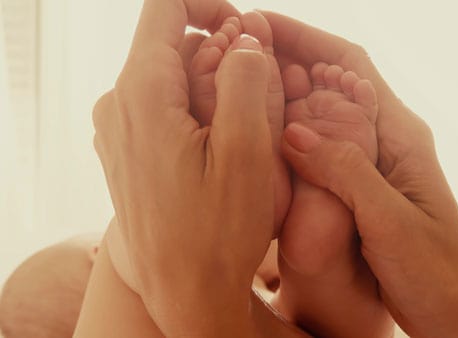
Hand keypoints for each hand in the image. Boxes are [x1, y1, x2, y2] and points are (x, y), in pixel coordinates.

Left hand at [93, 1, 275, 335]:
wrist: (184, 293)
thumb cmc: (217, 231)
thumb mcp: (246, 152)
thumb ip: (246, 81)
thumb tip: (244, 43)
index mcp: (142, 94)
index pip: (166, 8)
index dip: (210, 6)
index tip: (246, 33)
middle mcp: (118, 105)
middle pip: (171, 46)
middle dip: (221, 55)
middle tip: (264, 91)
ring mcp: (119, 131)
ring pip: (172, 80)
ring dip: (213, 88)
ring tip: (248, 128)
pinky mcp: (128, 153)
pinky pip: (163, 111)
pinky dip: (198, 113)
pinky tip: (224, 149)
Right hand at [264, 12, 457, 336]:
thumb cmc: (436, 270)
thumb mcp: (392, 221)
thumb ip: (346, 172)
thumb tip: (292, 131)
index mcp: (399, 133)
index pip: (349, 63)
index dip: (305, 38)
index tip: (259, 24)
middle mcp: (385, 137)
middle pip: (332, 77)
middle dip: (287, 56)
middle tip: (237, 49)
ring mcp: (372, 160)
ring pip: (322, 109)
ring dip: (284, 90)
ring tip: (239, 82)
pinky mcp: (360, 184)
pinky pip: (320, 144)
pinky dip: (290, 130)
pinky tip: (262, 135)